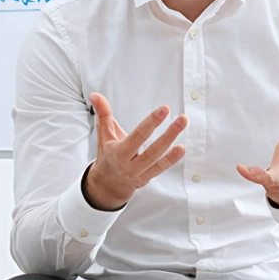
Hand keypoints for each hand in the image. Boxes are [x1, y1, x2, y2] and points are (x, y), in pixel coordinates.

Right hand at [82, 92, 187, 210]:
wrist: (106, 184)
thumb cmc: (107, 155)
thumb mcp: (104, 134)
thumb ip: (103, 113)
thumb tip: (95, 95)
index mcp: (119, 152)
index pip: (138, 135)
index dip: (152, 122)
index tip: (165, 109)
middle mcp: (130, 164)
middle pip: (152, 149)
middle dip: (169, 134)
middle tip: (182, 118)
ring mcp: (139, 172)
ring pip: (158, 159)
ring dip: (172, 143)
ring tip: (183, 127)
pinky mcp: (147, 177)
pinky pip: (160, 168)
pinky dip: (171, 159)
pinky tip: (181, 148)